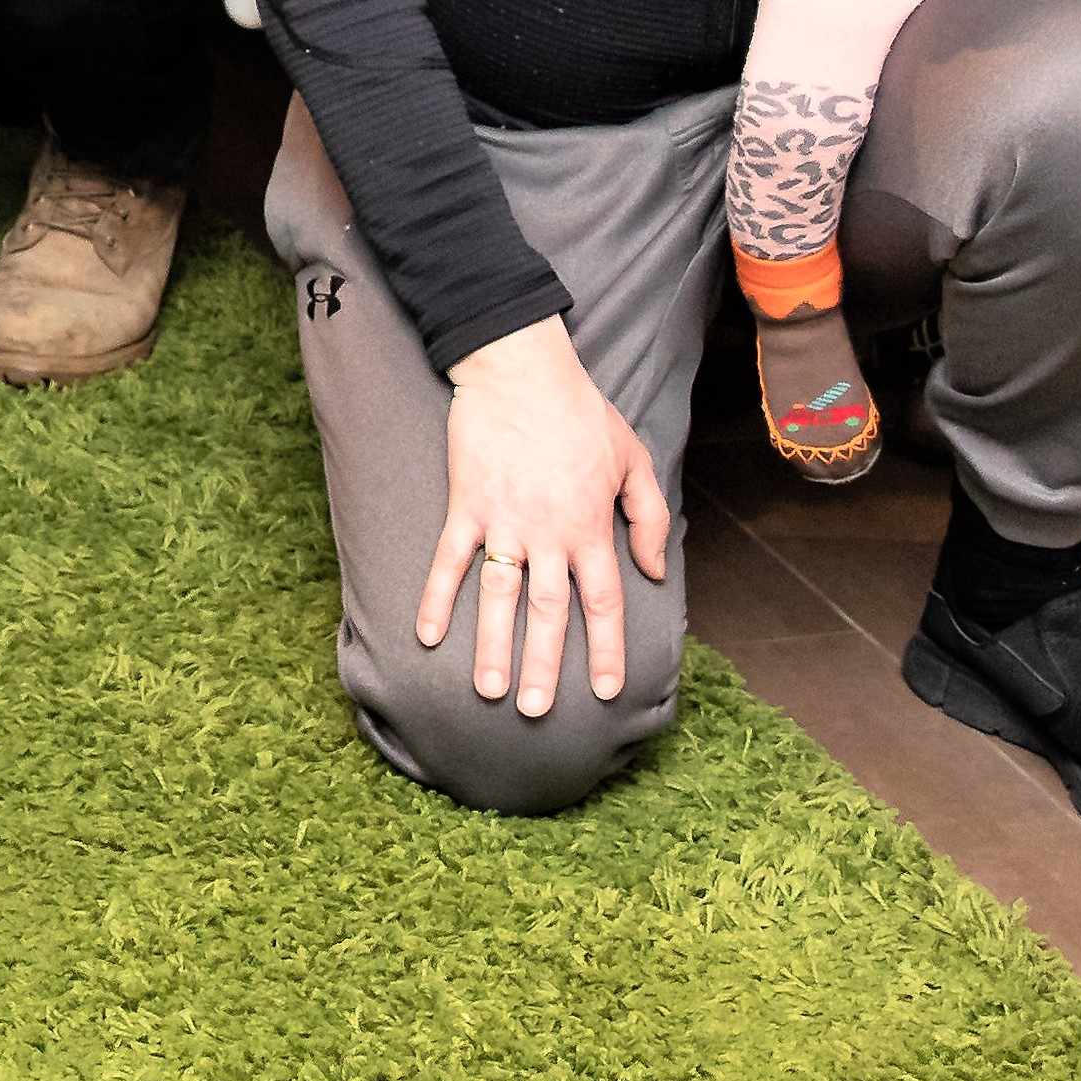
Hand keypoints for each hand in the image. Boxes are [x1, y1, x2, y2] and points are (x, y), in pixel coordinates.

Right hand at [421, 318, 668, 720]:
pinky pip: (449, 560)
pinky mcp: (466, 505)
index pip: (602, 601)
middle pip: (548, 613)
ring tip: (487, 690)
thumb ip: (650, 517)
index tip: (605, 690)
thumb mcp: (633, 458)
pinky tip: (426, 635)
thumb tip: (653, 571)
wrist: (521, 369)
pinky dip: (435, 598)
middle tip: (536, 711)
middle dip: (544, 666)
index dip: (605, 649)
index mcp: (591, 526)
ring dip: (492, 647)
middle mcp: (548, 534)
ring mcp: (504, 522)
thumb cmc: (581, 411)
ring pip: (498, 597)